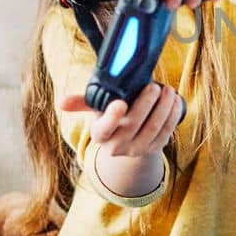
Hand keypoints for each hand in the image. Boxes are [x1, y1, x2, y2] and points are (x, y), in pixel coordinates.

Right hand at [58, 83, 181, 195]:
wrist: (129, 140)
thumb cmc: (112, 116)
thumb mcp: (97, 109)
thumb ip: (82, 102)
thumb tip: (61, 102)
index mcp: (100, 134)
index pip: (103, 129)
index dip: (112, 117)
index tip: (121, 103)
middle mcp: (117, 146)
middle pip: (133, 124)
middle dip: (145, 103)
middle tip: (154, 85)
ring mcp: (137, 150)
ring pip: (153, 128)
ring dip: (163, 107)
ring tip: (167, 90)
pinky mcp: (155, 149)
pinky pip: (166, 132)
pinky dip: (172, 115)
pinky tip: (174, 100)